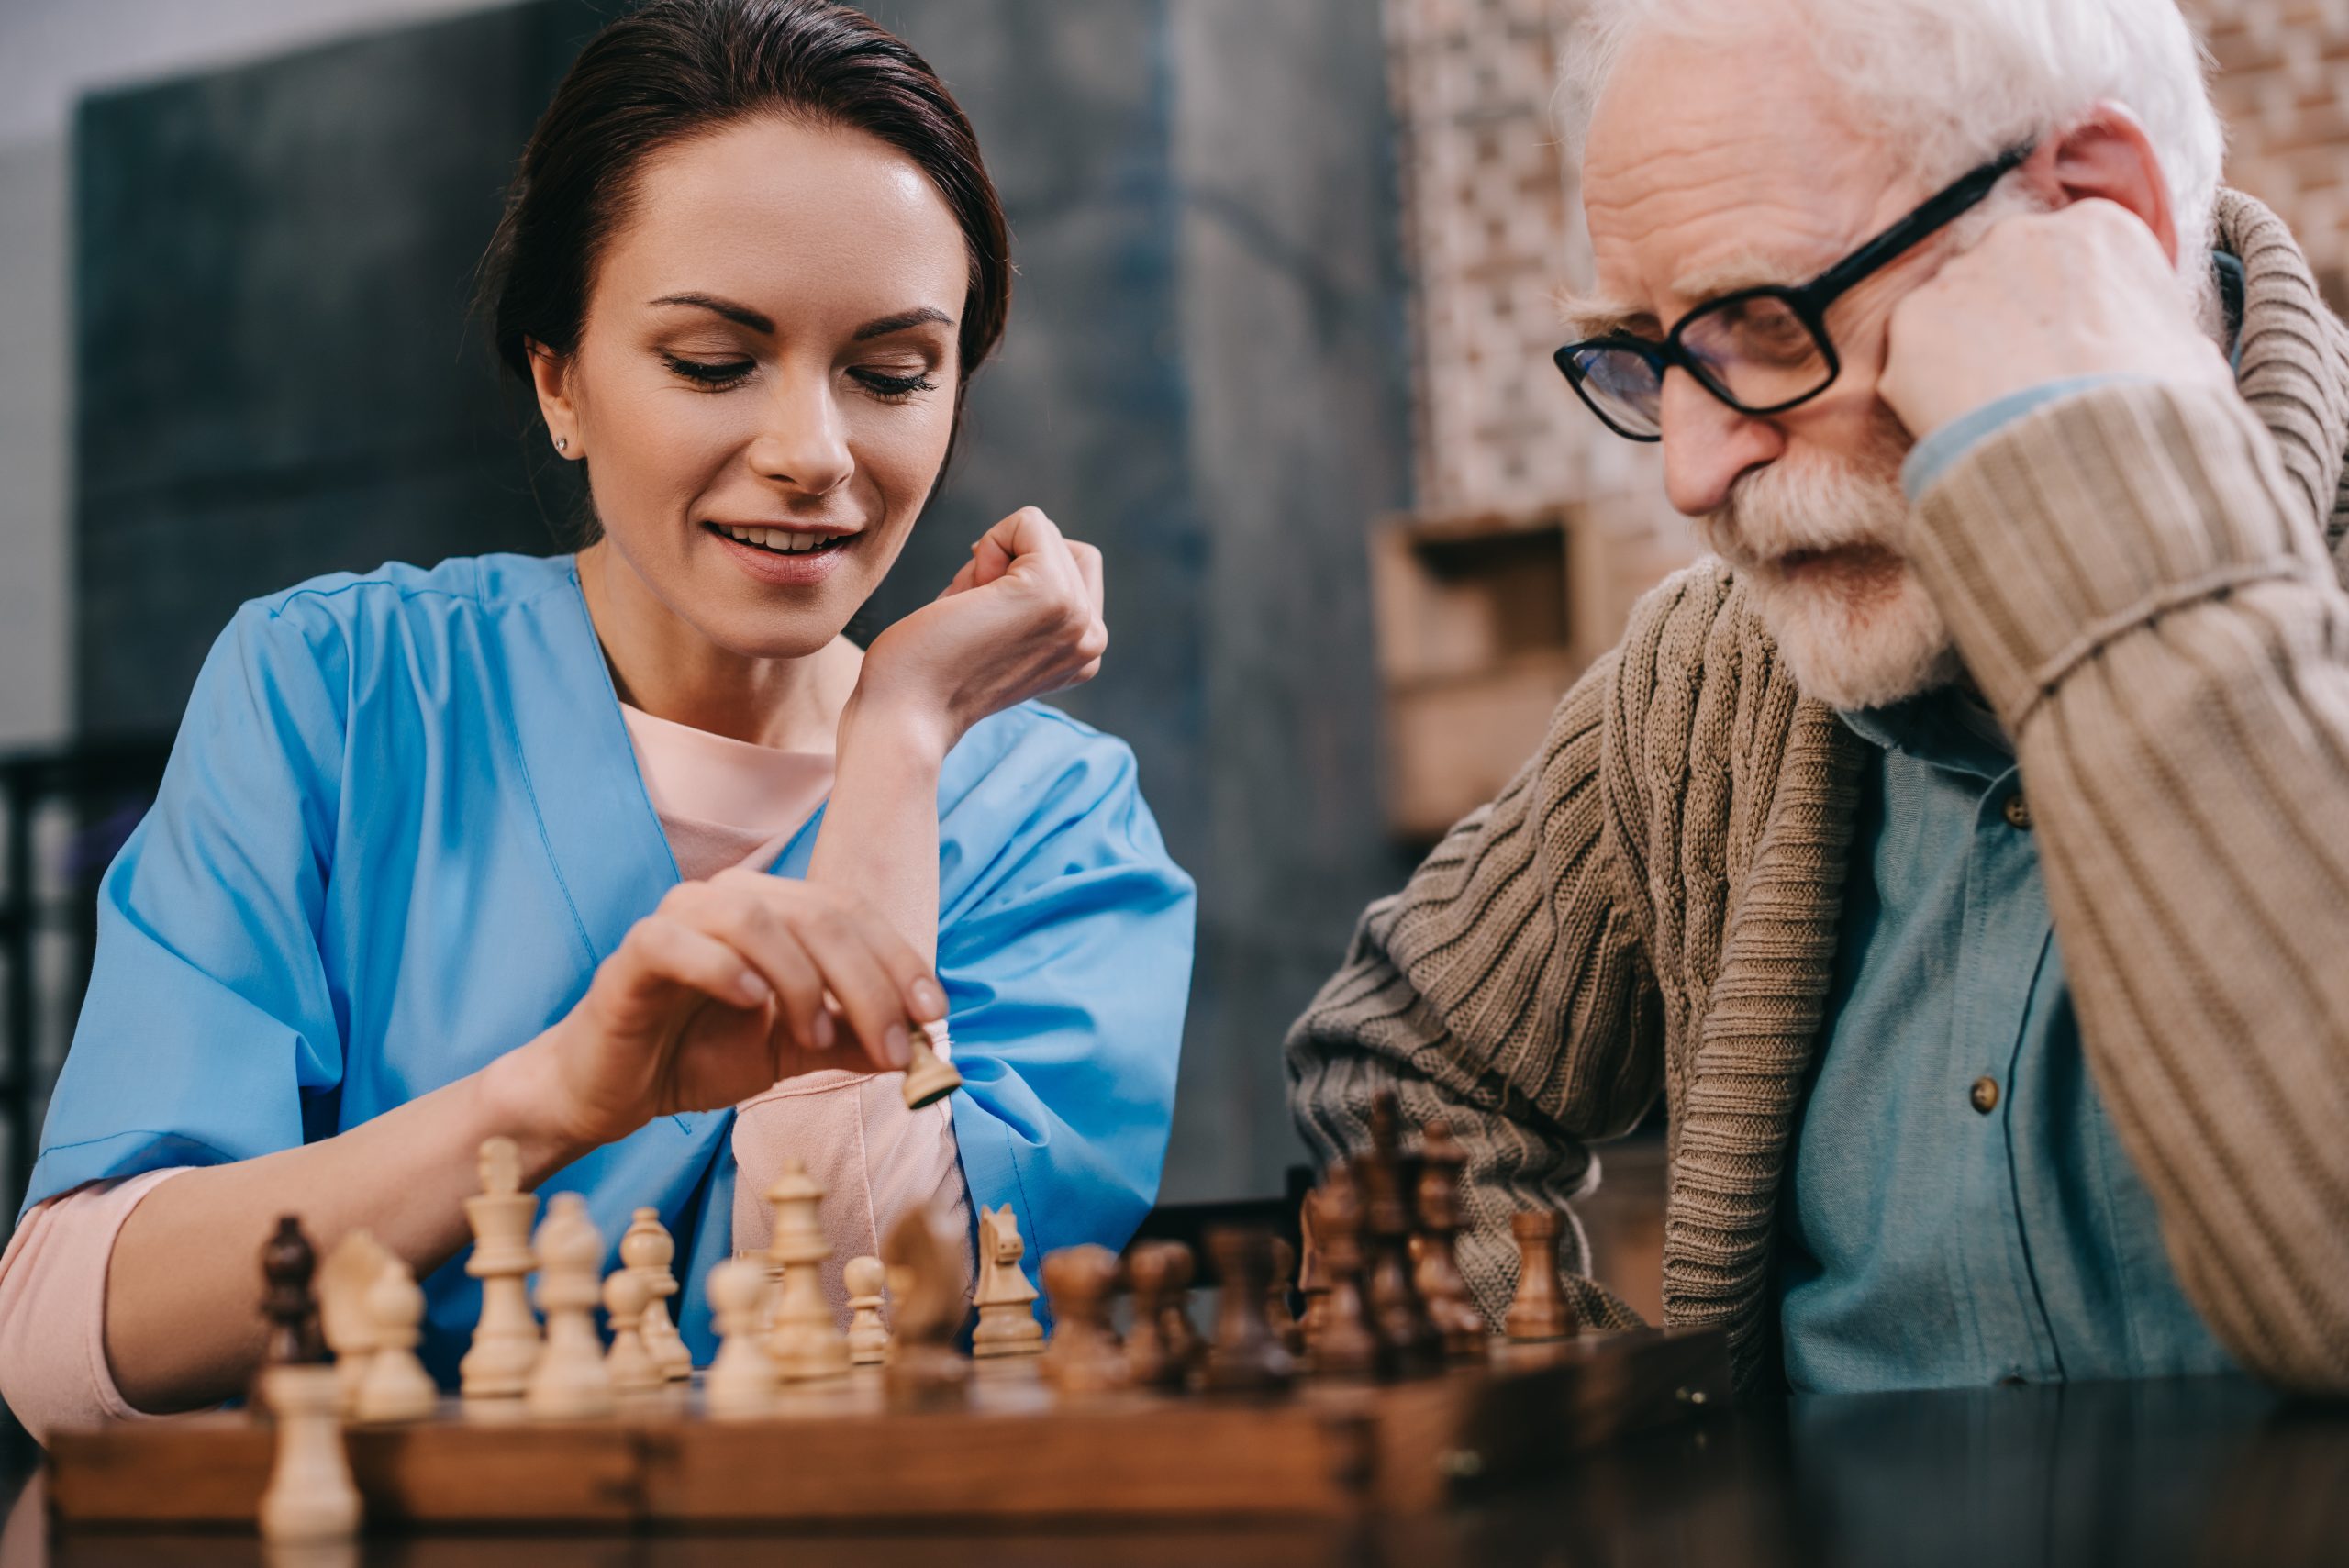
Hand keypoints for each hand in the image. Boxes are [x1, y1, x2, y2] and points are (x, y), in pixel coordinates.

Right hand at [515, 870, 947, 1149]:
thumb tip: (925, 1048)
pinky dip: (725, 969)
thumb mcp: (794, 1052)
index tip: (933, 1017)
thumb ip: (853, 1042)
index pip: (853, 915)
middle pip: (819, 915)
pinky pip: (680, 941)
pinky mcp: (634, 951)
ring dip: (804, 981)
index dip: (899, 961)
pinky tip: (754, 1006)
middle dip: (868, 984)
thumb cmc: (699, 1055)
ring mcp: (679, 917)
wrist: (612, 1089)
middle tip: (893, 1048)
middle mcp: (729, 896)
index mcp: (774, 909)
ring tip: (817, 1038)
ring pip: (757, 919)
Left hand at [851, 507, 1107, 755]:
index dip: (1018, 577)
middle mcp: (1093, 639)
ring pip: (1044, 534)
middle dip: (1007, 563)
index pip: (1075, 572)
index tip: (982, 623)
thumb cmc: (927, 672)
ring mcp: (1078, 617)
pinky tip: (967, 597)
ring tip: (969, 612)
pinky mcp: (1051, 594)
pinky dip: (990, 542)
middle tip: (971, 615)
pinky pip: (1030, 522)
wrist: (905, 714)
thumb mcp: (997, 633)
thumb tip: (1032, 533)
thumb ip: (1028, 601)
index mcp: (1084, 655)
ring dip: (992, 558)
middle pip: (1064, 548)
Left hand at [1880, 198, 2233, 440]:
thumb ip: (2166, 333)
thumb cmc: (2154, 411)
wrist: (2087, 454)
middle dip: (2007, 321)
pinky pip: (1912, 355)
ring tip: (1990, 409)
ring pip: (1951, 313)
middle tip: (2020, 381)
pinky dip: (1925, 389)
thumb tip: (2171, 352)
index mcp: (2101, 228)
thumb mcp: (2193, 359)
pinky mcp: (1911, 319)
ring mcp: (1961, 272)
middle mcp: (2024, 232)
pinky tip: (1958, 420)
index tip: (2067, 348)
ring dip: (1963, 354)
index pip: (2068, 256)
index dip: (2064, 308)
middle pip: (2002, 275)